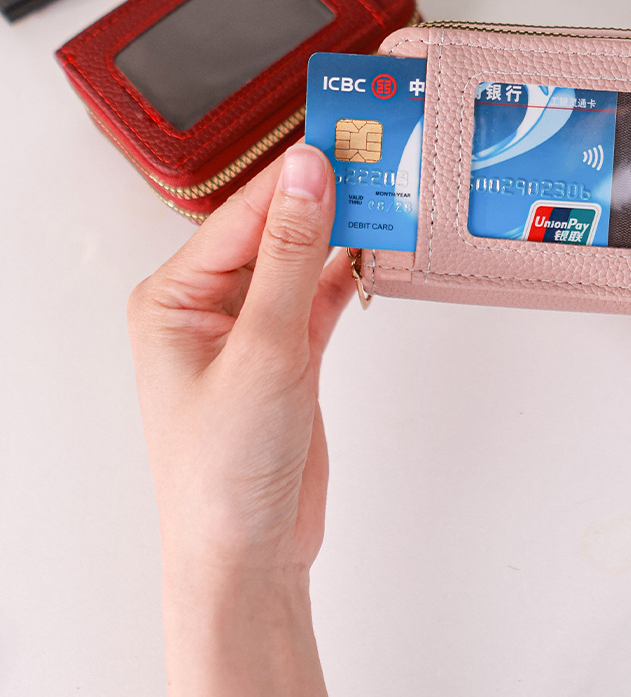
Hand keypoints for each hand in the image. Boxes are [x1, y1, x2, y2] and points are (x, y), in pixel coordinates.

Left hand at [128, 143, 349, 696]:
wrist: (247, 558)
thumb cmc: (221, 472)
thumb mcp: (263, 350)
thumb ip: (292, 258)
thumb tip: (308, 176)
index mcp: (174, 297)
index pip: (243, 214)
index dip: (295, 175)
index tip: (345, 138)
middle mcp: (208, 307)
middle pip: (275, 229)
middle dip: (325, 197)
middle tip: (379, 159)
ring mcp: (252, 329)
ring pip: (303, 258)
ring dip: (344, 232)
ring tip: (390, 193)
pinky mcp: (289, 353)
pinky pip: (324, 293)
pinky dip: (353, 272)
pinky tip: (381, 248)